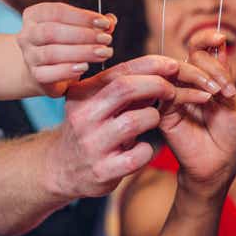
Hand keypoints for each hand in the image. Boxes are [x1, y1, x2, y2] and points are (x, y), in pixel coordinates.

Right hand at [17, 2, 116, 96]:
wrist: (43, 70)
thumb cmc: (63, 44)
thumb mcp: (77, 29)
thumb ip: (94, 24)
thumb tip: (111, 21)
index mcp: (35, 15)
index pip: (57, 11)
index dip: (82, 16)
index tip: (104, 23)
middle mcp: (27, 34)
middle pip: (52, 32)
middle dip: (83, 35)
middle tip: (106, 39)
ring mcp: (29, 56)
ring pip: (52, 53)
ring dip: (81, 52)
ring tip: (102, 53)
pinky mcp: (35, 75)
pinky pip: (49, 73)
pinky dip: (67, 70)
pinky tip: (84, 67)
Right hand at [43, 55, 217, 199]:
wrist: (63, 169)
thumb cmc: (92, 128)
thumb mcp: (98, 103)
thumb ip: (125, 88)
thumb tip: (163, 70)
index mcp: (82, 93)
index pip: (120, 71)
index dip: (151, 65)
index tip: (173, 65)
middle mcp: (83, 116)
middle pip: (125, 88)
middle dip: (156, 84)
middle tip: (172, 91)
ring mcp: (91, 144)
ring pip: (134, 121)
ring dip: (152, 117)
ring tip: (152, 120)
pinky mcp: (102, 171)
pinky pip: (138, 154)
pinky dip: (148, 149)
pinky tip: (143, 148)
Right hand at [159, 31, 235, 198]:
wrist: (219, 167)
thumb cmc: (227, 137)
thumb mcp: (232, 101)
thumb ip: (223, 74)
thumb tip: (219, 44)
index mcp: (201, 78)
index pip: (197, 49)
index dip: (205, 38)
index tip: (219, 37)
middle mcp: (185, 84)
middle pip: (189, 56)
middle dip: (210, 65)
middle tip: (226, 87)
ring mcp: (172, 97)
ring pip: (178, 71)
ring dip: (201, 76)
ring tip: (219, 94)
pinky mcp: (163, 112)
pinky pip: (171, 92)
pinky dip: (190, 92)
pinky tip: (205, 101)